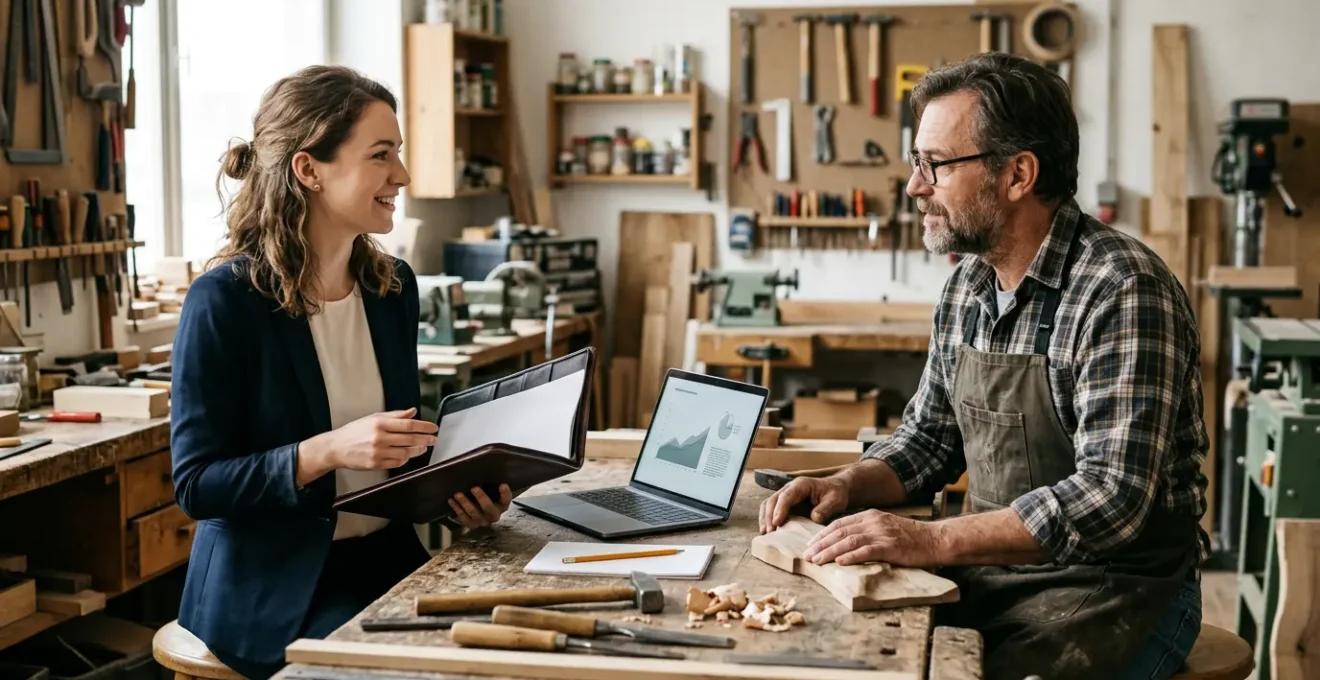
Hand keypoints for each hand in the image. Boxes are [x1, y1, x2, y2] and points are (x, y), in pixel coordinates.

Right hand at [312, 407, 436, 471]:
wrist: (336, 448)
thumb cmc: (355, 431)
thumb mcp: (373, 418)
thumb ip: (395, 415)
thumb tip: (413, 411)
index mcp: (379, 423)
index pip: (408, 424)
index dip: (424, 426)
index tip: (434, 428)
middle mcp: (379, 438)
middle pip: (410, 439)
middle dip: (425, 439)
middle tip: (434, 439)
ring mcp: (377, 452)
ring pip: (405, 452)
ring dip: (418, 450)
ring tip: (423, 447)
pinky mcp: (375, 464)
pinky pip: (397, 462)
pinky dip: (405, 459)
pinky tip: (408, 455)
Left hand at [449, 484, 512, 529]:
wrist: (482, 517)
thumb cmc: (487, 500)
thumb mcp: (493, 494)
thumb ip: (491, 486)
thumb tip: (484, 468)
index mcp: (502, 506)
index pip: (506, 500)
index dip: (505, 494)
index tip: (503, 484)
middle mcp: (493, 516)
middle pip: (488, 508)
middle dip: (481, 497)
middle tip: (474, 488)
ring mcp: (482, 522)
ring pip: (473, 512)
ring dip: (465, 503)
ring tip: (458, 494)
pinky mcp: (471, 525)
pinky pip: (463, 517)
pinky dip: (456, 508)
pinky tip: (451, 500)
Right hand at [758, 476, 849, 533]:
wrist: (835, 489)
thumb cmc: (835, 493)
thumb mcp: (835, 500)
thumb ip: (825, 509)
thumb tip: (813, 518)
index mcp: (801, 485)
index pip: (786, 496)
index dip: (780, 509)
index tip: (776, 523)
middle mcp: (790, 488)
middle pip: (773, 500)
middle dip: (769, 516)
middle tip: (769, 532)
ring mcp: (785, 495)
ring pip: (768, 504)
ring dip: (765, 518)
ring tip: (765, 533)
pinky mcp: (785, 503)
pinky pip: (771, 509)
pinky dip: (767, 519)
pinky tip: (768, 531)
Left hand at [802, 509, 944, 567]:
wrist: (935, 539)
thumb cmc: (911, 538)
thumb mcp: (885, 528)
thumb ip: (867, 532)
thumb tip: (846, 544)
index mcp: (870, 516)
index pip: (839, 524)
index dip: (822, 534)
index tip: (810, 545)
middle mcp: (873, 522)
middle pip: (840, 532)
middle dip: (820, 544)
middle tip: (807, 555)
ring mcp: (881, 534)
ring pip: (848, 541)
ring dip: (830, 552)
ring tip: (817, 561)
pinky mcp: (890, 547)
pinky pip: (866, 551)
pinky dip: (851, 556)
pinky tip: (839, 562)